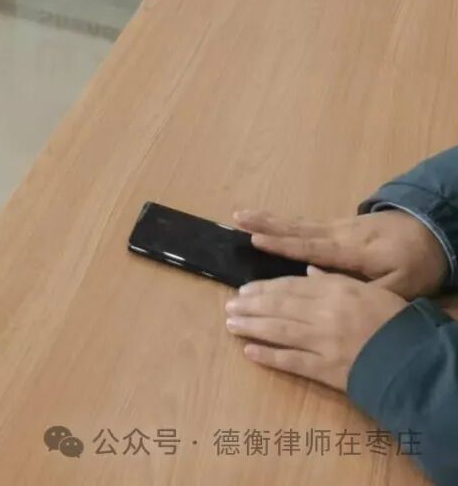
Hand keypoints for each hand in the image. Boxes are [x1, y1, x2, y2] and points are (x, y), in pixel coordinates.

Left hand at [225, 269, 405, 390]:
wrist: (412, 359)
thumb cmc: (393, 321)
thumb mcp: (368, 290)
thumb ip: (335, 281)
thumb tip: (309, 272)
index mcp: (333, 290)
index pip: (289, 286)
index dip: (263, 288)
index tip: (244, 289)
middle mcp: (322, 313)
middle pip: (278, 306)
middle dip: (250, 305)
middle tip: (229, 305)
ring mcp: (322, 342)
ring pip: (278, 331)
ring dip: (251, 326)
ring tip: (230, 323)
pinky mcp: (326, 369)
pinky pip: (291, 362)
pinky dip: (269, 356)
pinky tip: (250, 352)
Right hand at [233, 207, 447, 298]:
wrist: (433, 230)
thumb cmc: (416, 262)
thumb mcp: (400, 286)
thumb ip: (362, 289)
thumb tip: (318, 283)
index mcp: (351, 250)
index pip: (310, 246)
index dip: (283, 243)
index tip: (254, 237)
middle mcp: (339, 234)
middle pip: (297, 228)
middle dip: (265, 224)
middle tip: (236, 216)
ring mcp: (339, 227)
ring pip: (298, 223)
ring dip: (270, 219)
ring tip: (242, 214)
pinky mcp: (341, 227)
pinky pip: (306, 224)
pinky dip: (285, 223)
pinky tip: (272, 223)